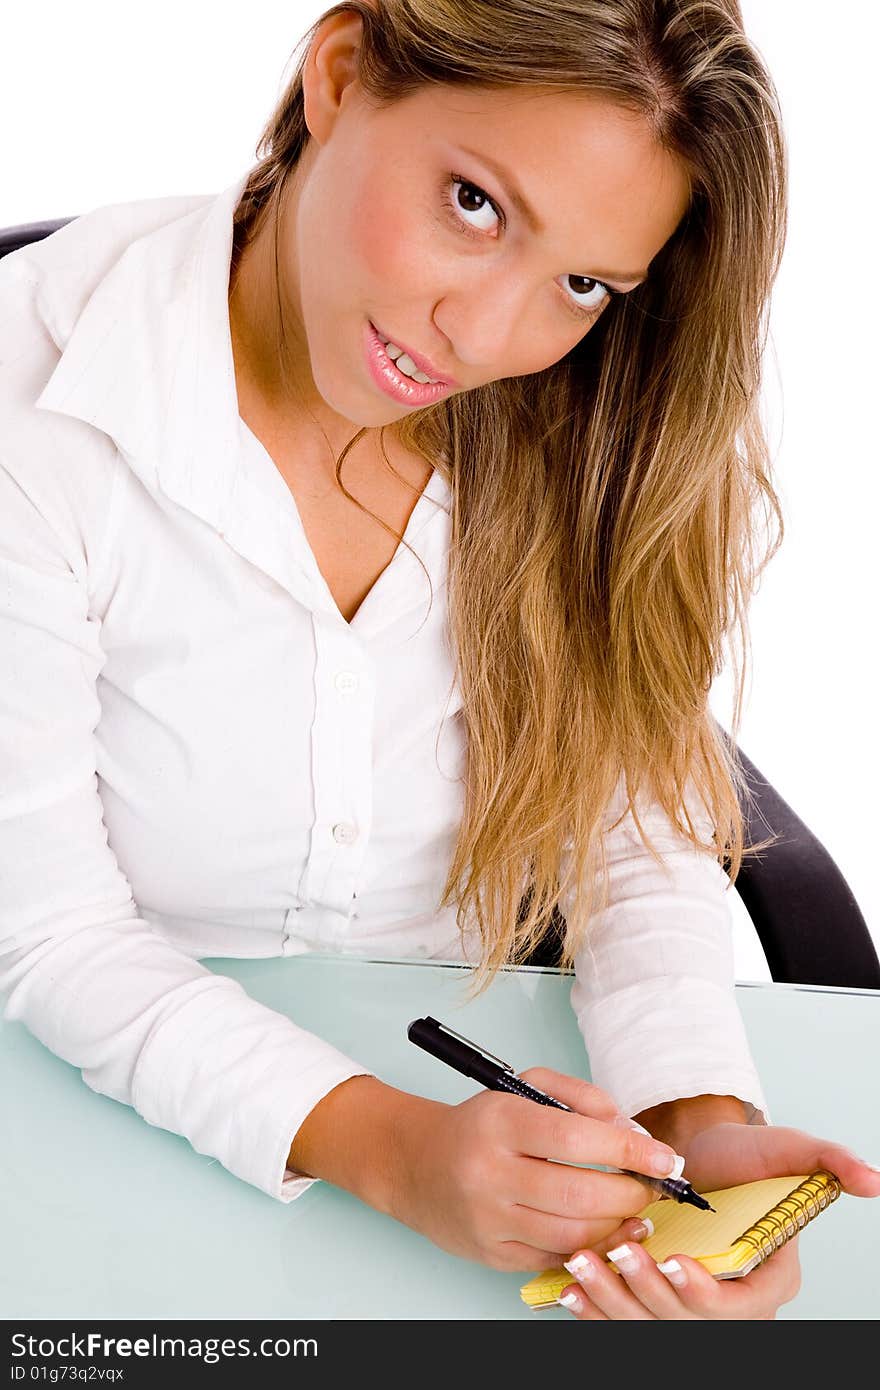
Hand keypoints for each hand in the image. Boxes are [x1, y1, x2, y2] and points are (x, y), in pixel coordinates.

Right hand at [388, 1068, 685, 1269]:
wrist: (416, 1164)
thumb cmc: (481, 1124)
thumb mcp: (524, 1088)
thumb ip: (583, 1099)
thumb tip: (632, 1132)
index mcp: (500, 1122)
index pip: (578, 1137)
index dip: (630, 1149)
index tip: (665, 1157)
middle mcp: (490, 1172)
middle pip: (580, 1193)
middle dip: (631, 1193)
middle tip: (651, 1186)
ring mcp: (489, 1219)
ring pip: (572, 1235)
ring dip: (616, 1225)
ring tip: (634, 1210)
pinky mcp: (491, 1254)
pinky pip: (554, 1259)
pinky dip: (588, 1248)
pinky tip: (604, 1231)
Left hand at [557, 1122, 879, 1318]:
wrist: (695, 1149)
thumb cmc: (742, 1154)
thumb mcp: (788, 1148)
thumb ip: (827, 1161)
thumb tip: (873, 1180)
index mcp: (768, 1282)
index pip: (739, 1310)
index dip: (706, 1296)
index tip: (675, 1260)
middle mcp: (728, 1305)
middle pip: (685, 1324)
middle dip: (648, 1295)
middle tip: (618, 1252)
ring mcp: (684, 1306)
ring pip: (647, 1325)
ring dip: (613, 1302)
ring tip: (583, 1265)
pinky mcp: (648, 1298)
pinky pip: (621, 1318)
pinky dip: (594, 1307)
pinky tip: (569, 1287)